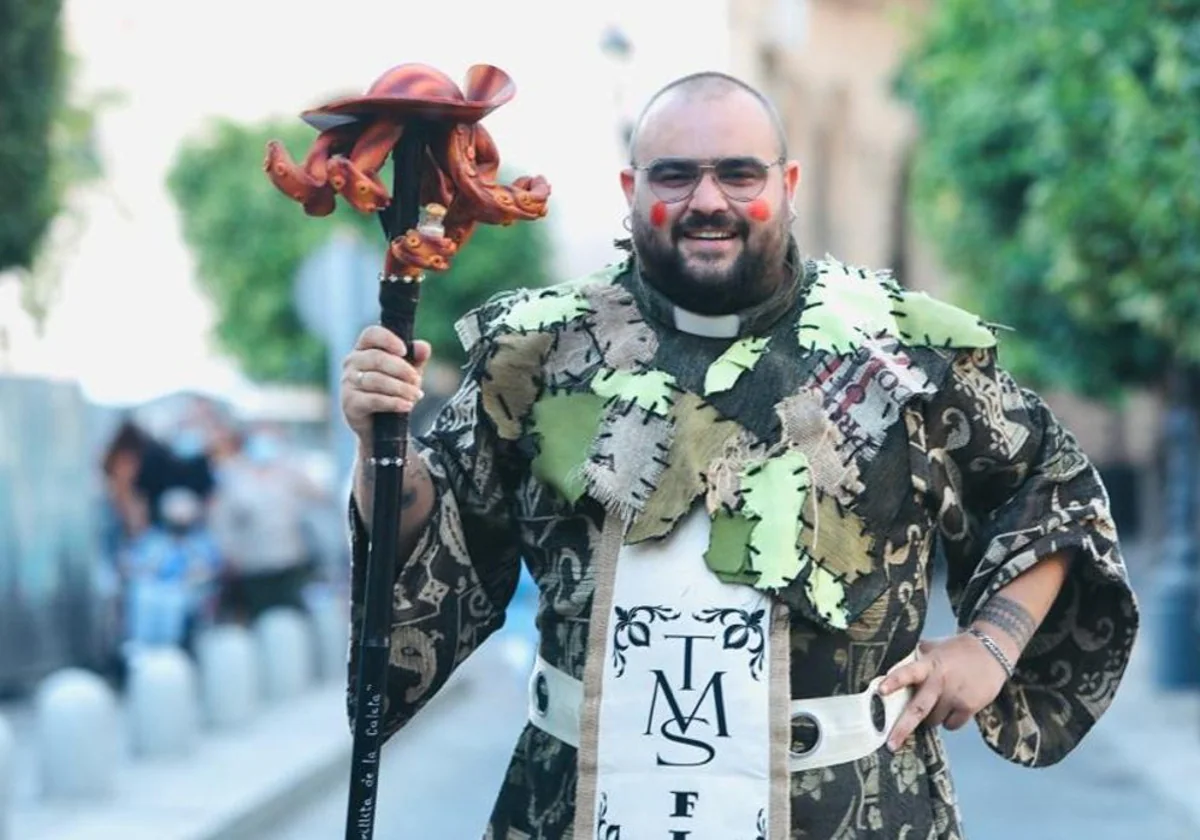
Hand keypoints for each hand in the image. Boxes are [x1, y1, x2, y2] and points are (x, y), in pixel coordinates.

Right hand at [341, 326, 431, 440]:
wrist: (380, 427)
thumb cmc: (392, 392)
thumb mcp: (408, 373)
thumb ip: (416, 359)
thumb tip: (424, 347)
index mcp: (364, 349)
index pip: (371, 334)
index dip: (388, 340)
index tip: (405, 351)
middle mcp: (351, 362)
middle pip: (377, 358)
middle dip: (402, 369)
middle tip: (417, 381)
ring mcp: (348, 383)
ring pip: (377, 380)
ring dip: (401, 388)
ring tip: (416, 395)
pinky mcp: (350, 403)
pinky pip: (374, 400)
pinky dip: (394, 402)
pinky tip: (407, 406)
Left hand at [877, 632, 1009, 751]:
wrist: (993, 651)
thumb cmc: (958, 650)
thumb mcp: (934, 649)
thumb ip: (918, 659)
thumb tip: (896, 667)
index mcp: (928, 665)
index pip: (908, 672)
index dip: (894, 681)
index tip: (880, 690)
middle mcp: (939, 681)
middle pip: (918, 709)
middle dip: (902, 728)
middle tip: (891, 744)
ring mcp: (955, 696)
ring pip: (933, 720)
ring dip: (931, 718)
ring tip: (939, 703)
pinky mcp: (969, 707)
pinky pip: (951, 725)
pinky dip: (949, 721)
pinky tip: (955, 707)